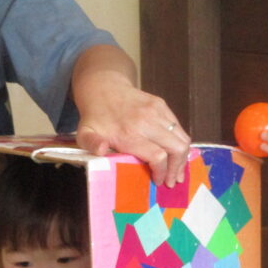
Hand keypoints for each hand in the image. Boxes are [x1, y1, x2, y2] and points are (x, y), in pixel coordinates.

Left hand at [72, 46, 190, 187]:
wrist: (102, 86)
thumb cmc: (95, 117)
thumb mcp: (84, 132)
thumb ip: (91, 143)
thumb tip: (101, 150)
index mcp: (129, 133)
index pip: (158, 156)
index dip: (162, 172)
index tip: (158, 181)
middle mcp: (147, 121)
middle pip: (176, 149)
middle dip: (177, 168)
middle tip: (172, 180)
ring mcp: (157, 111)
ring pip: (183, 140)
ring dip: (183, 158)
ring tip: (177, 170)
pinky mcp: (162, 106)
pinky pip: (179, 129)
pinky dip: (180, 144)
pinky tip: (174, 154)